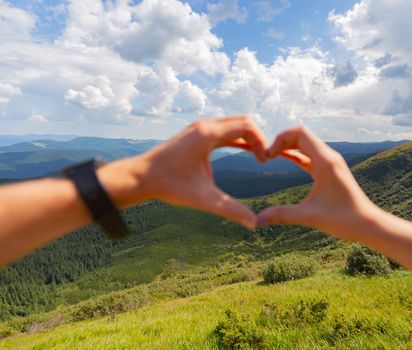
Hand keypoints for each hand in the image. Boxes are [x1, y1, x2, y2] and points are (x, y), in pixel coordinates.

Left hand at [100, 116, 266, 228]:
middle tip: (263, 159)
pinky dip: (235, 139)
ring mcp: (198, 128)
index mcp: (207, 134)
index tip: (263, 162)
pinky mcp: (194, 134)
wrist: (139, 177)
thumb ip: (230, 209)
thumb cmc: (168, 185)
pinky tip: (241, 152)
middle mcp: (203, 126)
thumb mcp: (202, 198)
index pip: (246, 126)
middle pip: (242, 121)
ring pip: (232, 124)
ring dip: (247, 137)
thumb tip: (253, 223)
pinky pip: (222, 130)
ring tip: (257, 156)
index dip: (261, 142)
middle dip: (257, 138)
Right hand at [257, 126, 379, 239]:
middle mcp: (329, 157)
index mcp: (325, 162)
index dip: (280, 139)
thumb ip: (282, 215)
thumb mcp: (310, 217)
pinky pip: (308, 155)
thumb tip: (257, 221)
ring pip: (305, 143)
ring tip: (269, 156)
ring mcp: (330, 162)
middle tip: (265, 156)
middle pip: (300, 134)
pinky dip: (294, 154)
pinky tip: (282, 158)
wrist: (368, 224)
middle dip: (280, 140)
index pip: (299, 133)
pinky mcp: (329, 170)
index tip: (268, 157)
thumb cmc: (345, 220)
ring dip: (287, 146)